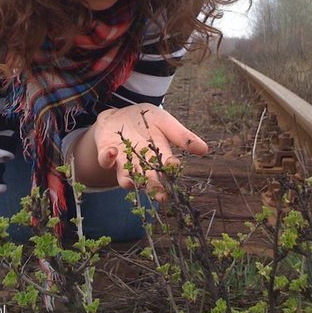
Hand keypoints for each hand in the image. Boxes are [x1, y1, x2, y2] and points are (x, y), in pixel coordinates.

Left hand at [91, 103, 207, 199]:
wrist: (121, 115)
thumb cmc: (147, 121)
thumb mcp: (166, 123)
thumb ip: (183, 136)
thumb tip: (205, 150)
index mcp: (158, 156)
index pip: (167, 167)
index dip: (171, 169)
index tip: (174, 168)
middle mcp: (141, 163)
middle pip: (148, 179)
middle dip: (154, 188)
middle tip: (161, 197)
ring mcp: (123, 161)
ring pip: (125, 177)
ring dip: (128, 180)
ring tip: (131, 182)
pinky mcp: (107, 152)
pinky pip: (106, 160)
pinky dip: (108, 158)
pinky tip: (113, 152)